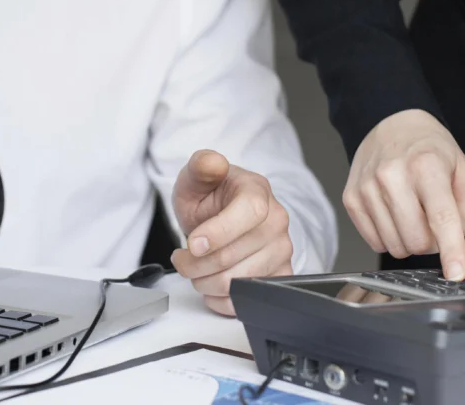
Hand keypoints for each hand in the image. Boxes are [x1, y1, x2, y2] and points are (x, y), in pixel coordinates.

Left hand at [170, 150, 293, 315]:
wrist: (223, 216)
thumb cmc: (211, 198)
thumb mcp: (196, 178)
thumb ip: (201, 167)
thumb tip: (212, 162)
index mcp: (258, 191)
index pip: (249, 213)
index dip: (217, 233)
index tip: (192, 244)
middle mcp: (277, 221)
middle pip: (233, 257)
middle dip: (195, 264)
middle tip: (183, 257)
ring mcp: (281, 251)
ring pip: (236, 283)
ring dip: (204, 282)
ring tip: (196, 268)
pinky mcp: (279, 277)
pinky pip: (246, 302)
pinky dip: (219, 299)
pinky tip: (211, 282)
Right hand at [342, 109, 464, 280]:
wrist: (390, 125)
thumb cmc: (429, 150)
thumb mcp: (462, 169)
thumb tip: (457, 240)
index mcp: (426, 165)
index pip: (441, 216)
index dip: (451, 250)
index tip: (456, 273)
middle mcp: (392, 175)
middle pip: (417, 240)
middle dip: (431, 242)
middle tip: (432, 220)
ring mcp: (367, 188)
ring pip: (395, 246)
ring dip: (409, 240)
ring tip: (412, 213)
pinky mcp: (351, 199)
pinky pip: (375, 242)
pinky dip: (390, 237)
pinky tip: (394, 214)